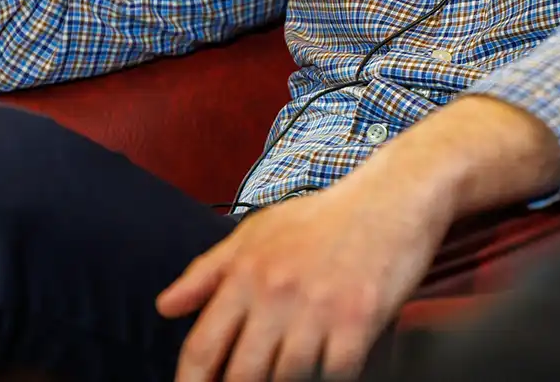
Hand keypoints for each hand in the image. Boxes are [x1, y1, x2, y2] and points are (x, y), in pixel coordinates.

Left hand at [157, 167, 452, 381]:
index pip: (202, 348)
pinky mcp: (359, 322)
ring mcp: (318, 310)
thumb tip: (165, 307)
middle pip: (242, 376)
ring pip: (287, 380)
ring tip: (295, 368)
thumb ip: (207, 271)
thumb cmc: (323, 218)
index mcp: (245, 273)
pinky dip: (331, 378)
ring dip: (289, 381)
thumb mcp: (257, 232)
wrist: (393, 197)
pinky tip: (331, 366)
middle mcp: (276, 293)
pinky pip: (335, 375)